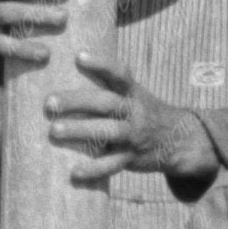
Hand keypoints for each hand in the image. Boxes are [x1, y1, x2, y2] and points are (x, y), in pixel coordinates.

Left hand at [42, 53, 215, 187]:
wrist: (178, 140)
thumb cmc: (141, 113)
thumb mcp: (133, 95)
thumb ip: (107, 88)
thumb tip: (63, 75)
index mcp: (132, 93)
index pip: (119, 74)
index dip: (101, 64)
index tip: (78, 57)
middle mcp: (135, 111)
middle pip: (106, 102)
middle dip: (77, 101)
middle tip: (49, 103)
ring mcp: (134, 135)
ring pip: (108, 131)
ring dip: (81, 130)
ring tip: (54, 131)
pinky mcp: (132, 158)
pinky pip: (113, 164)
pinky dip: (94, 169)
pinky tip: (74, 172)